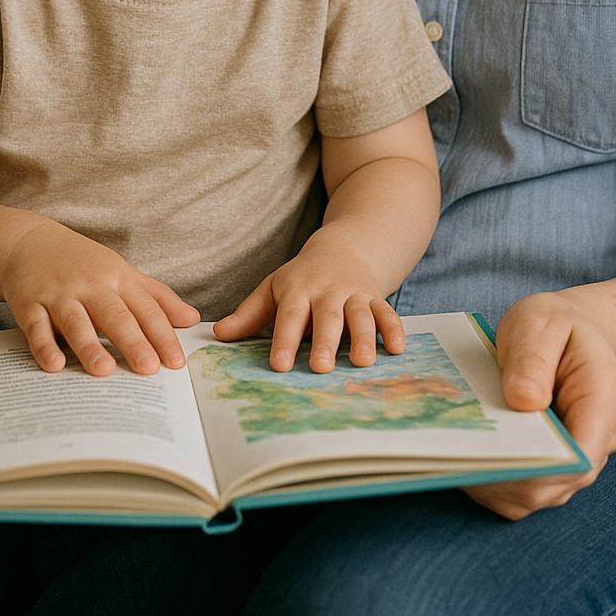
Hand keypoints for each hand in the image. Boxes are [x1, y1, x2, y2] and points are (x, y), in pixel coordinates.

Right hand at [1, 220, 198, 376]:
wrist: (29, 241)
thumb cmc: (83, 263)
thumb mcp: (123, 272)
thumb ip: (157, 297)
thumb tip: (192, 319)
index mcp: (118, 279)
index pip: (146, 309)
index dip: (162, 335)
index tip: (176, 362)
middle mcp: (91, 286)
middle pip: (115, 315)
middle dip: (133, 342)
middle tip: (149, 369)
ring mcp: (59, 294)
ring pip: (77, 322)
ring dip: (89, 346)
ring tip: (104, 370)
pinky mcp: (29, 303)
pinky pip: (37, 326)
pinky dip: (44, 345)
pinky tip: (53, 365)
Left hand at [213, 233, 404, 372]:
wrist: (343, 248)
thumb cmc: (301, 278)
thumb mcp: (273, 288)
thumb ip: (249, 314)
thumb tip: (217, 335)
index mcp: (298, 290)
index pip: (289, 316)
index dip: (283, 339)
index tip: (279, 364)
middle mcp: (327, 292)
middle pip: (326, 317)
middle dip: (324, 342)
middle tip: (320, 367)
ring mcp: (354, 294)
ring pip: (359, 315)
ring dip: (362, 337)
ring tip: (362, 361)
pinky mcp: (375, 298)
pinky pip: (387, 312)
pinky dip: (393, 329)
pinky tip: (397, 348)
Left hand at [463, 293, 615, 520]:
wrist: (568, 332)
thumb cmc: (555, 325)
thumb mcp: (540, 323)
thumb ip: (532, 359)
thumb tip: (523, 402)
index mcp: (603, 398)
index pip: (583, 453)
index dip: (543, 466)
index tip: (498, 452)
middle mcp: (598, 439)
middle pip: (557, 481)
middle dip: (507, 476)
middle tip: (457, 454)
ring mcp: (575, 458)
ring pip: (536, 493)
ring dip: (494, 481)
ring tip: (452, 455)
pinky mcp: (550, 466)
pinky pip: (521, 489)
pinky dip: (491, 479)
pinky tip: (461, 457)